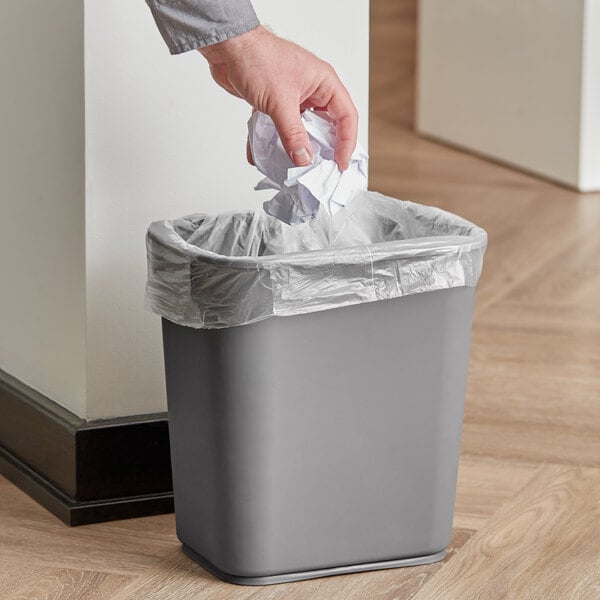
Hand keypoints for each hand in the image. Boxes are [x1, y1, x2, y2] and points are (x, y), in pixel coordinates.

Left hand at [199, 26, 357, 170]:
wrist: (227, 47)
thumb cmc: (257, 59)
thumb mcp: (280, 102)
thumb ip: (293, 134)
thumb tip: (304, 159)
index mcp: (324, 83)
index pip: (346, 117)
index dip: (346, 143)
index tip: (340, 164)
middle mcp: (313, 90)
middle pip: (326, 126)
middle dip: (322, 149)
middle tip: (319, 169)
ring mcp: (294, 97)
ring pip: (302, 129)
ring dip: (295, 147)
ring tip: (291, 167)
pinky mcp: (275, 103)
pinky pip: (280, 127)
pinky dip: (272, 141)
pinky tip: (262, 155)